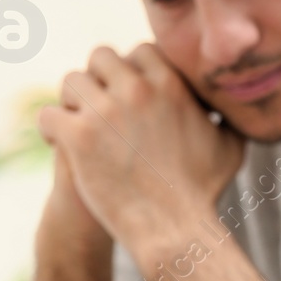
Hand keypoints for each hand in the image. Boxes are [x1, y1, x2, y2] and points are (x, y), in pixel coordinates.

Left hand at [36, 44, 244, 254]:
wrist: (173, 229)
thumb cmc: (202, 192)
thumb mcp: (228, 146)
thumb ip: (226, 117)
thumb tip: (232, 105)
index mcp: (170, 84)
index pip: (138, 51)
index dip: (130, 71)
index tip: (125, 93)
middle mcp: (136, 89)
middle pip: (100, 57)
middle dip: (98, 79)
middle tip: (98, 107)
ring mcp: (104, 112)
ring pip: (70, 81)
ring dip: (72, 102)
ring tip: (77, 125)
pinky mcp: (77, 138)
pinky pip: (48, 115)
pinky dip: (50, 129)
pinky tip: (58, 144)